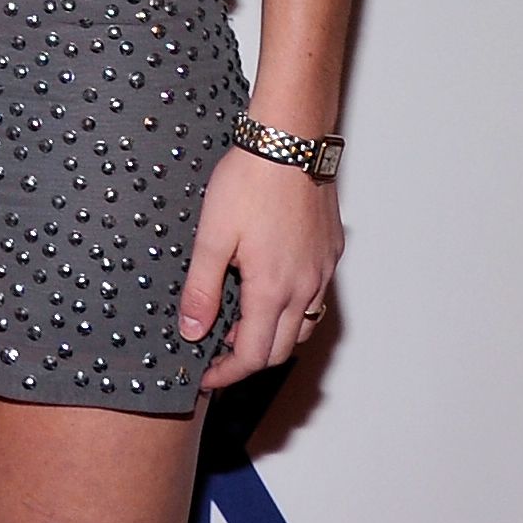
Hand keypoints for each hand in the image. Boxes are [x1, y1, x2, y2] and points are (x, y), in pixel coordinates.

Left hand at [177, 147, 341, 389]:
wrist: (290, 144)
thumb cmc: (249, 183)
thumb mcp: (211, 237)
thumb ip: (202, 289)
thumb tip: (193, 332)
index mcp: (272, 289)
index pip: (254, 355)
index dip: (227, 373)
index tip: (205, 378)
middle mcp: (304, 288)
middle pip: (280, 349)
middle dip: (247, 360)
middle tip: (215, 355)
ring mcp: (321, 272)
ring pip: (302, 328)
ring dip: (272, 337)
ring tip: (237, 324)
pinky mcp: (329, 254)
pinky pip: (314, 300)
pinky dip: (291, 312)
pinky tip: (267, 293)